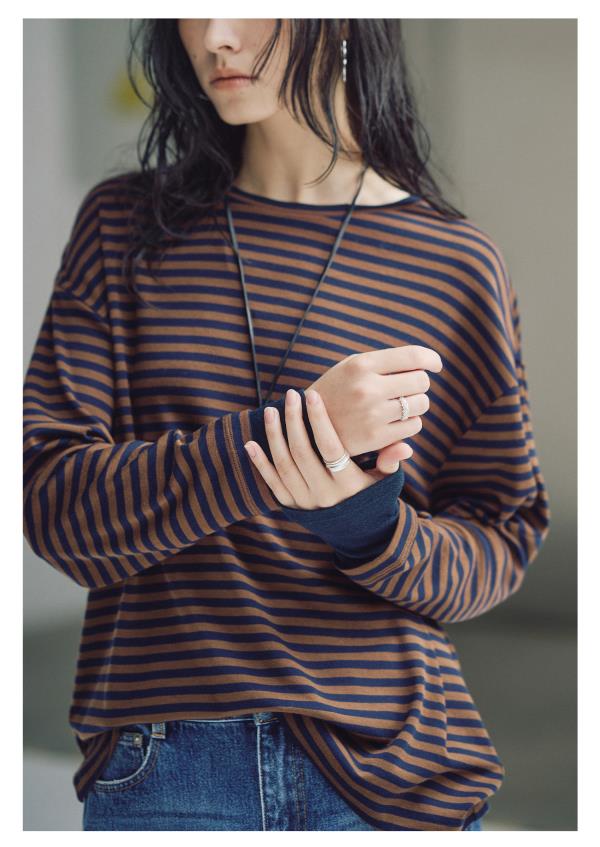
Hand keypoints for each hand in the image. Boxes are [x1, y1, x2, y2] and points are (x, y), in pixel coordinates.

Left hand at [243, 388, 398, 509]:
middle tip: (291, 394)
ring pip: (284, 463)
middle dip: (295, 420)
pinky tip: (250, 443)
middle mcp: (323, 493)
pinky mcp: (290, 505)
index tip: (312, 395)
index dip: (319, 420)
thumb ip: (391, 461)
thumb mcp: (385, 482)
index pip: (330, 447)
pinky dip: (259, 462)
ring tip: (272, 410)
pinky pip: (271, 482)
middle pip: (302, 451)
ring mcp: (304, 500)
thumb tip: (405, 446)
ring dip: (274, 435)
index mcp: (347, 483)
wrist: (355, 531)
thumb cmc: (372, 495)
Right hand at [308, 345, 442, 472]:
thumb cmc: (337, 390)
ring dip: (416, 404)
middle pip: (421, 381)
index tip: (435, 364)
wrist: (307, 425)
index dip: (431, 358)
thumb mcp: (352, 367)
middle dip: (419, 384)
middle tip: (406, 389)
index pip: (412, 356)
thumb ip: (388, 362)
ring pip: (421, 404)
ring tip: (398, 405)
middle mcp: (367, 388)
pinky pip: (413, 425)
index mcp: (361, 364)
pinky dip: (410, 423)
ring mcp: (371, 414)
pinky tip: (394, 421)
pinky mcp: (375, 437)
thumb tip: (428, 367)